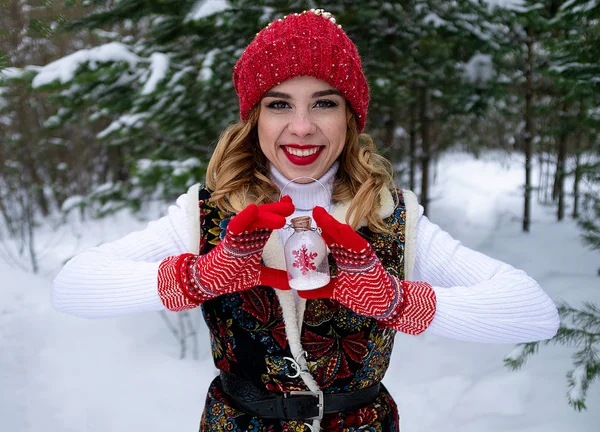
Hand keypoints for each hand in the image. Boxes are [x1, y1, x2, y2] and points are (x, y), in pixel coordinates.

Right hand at [179, 197, 293, 300]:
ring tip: (282, 216)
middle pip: (264, 217)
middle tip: (291, 205)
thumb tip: (291, 284)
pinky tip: (252, 210)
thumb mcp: (259, 276)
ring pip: (253, 220)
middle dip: (277, 210)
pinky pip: (235, 226)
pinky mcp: (227, 241)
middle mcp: (248, 234)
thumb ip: (274, 277)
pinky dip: (243, 218)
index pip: (269, 222)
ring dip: (267, 216)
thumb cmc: (231, 275)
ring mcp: (238, 236)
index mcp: (255, 239)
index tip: (291, 204)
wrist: (210, 283)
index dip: (280, 212)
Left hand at [302, 206, 399, 318]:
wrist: (384, 304)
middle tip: (315, 210)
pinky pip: (359, 245)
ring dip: (334, 226)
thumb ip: (320, 290)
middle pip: (337, 235)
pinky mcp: (370, 259)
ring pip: (346, 237)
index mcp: (345, 257)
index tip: (310, 219)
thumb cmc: (364, 295)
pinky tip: (341, 228)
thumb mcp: (337, 291)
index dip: (321, 230)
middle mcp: (353, 253)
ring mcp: (362, 255)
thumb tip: (300, 291)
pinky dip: (350, 237)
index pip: (331, 240)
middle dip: (326, 222)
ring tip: (322, 216)